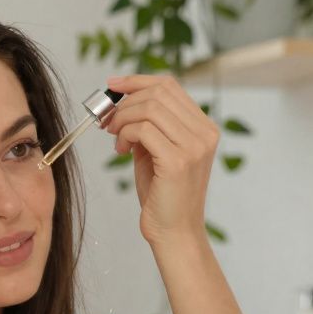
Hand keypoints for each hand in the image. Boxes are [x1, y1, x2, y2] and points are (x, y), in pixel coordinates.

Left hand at [103, 74, 219, 245]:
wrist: (174, 232)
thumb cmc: (163, 195)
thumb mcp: (155, 152)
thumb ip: (147, 126)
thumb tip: (122, 102)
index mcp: (203, 127)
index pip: (170, 86)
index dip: (138, 81)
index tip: (113, 85)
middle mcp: (204, 133)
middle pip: (158, 92)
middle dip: (125, 102)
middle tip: (108, 122)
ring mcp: (194, 146)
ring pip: (148, 108)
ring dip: (122, 120)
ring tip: (115, 139)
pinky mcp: (177, 161)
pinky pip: (143, 129)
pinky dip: (125, 135)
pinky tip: (121, 151)